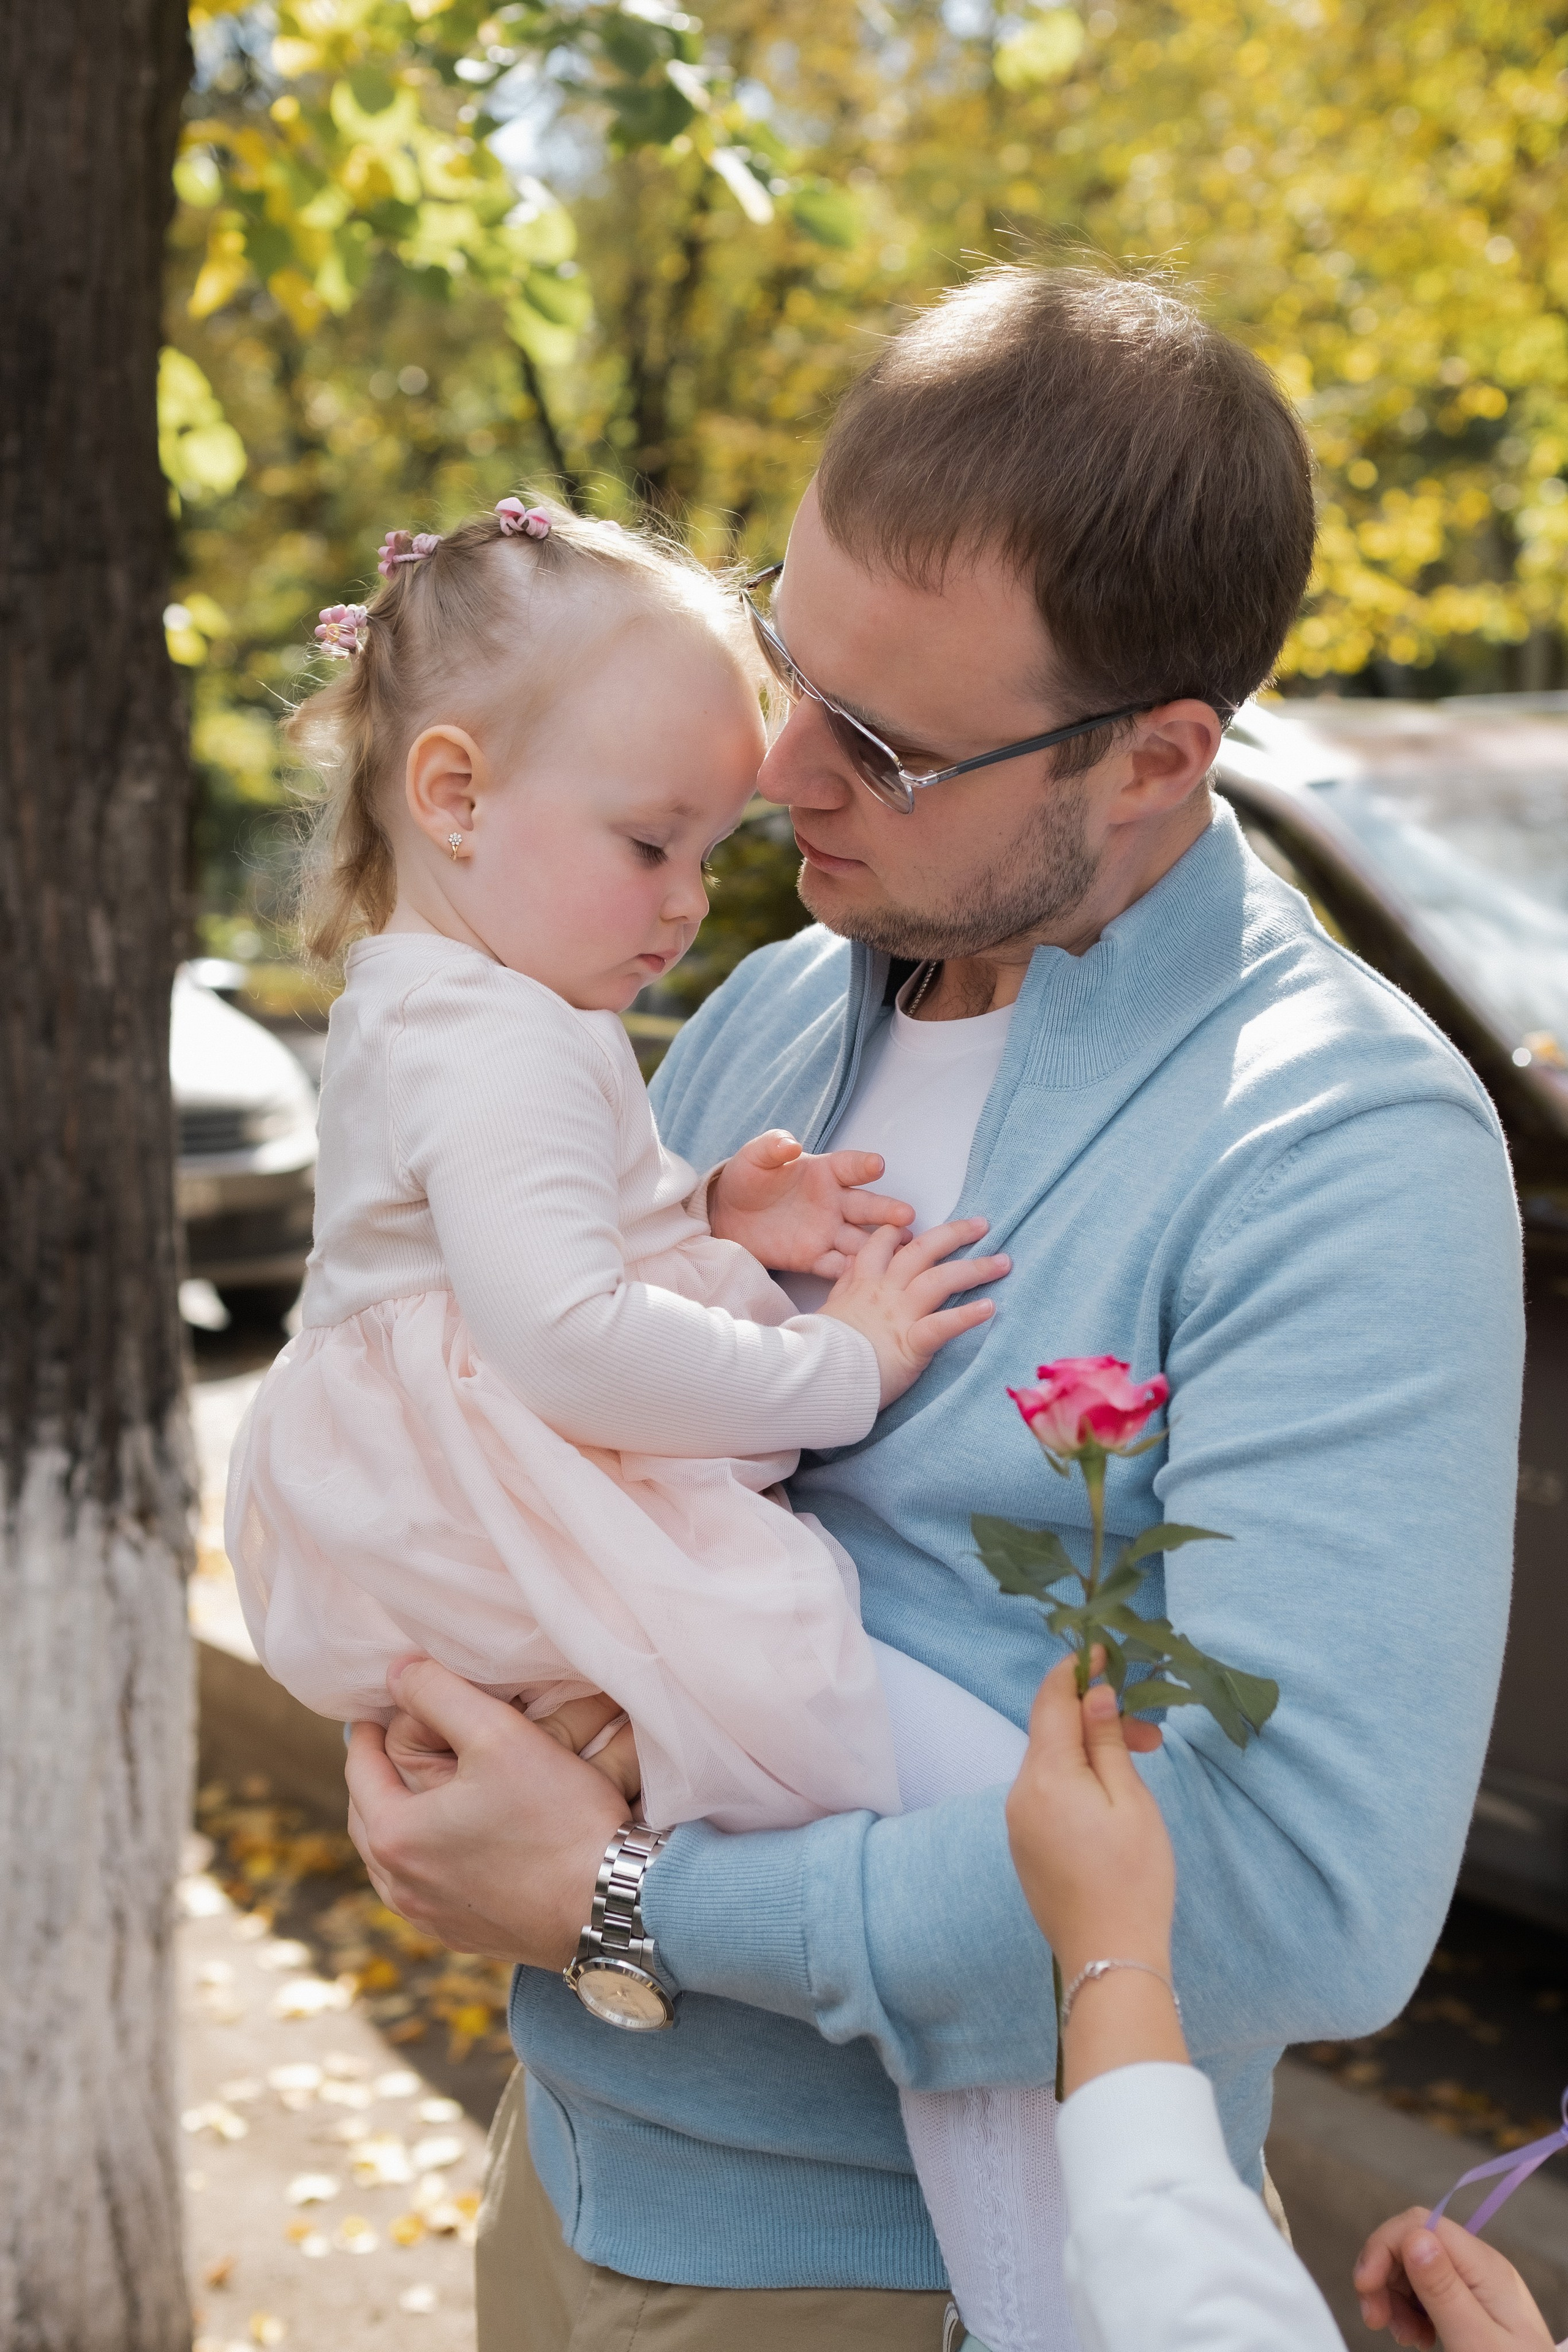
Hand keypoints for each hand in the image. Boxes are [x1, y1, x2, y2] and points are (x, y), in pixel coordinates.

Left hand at [345, 1656, 630, 1966]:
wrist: (614, 1901)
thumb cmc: (556, 1817)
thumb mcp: (497, 1733)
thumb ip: (438, 1692)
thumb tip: (397, 1673)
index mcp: (395, 1837)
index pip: (360, 1767)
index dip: (371, 1727)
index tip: (386, 1703)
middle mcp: (402, 1887)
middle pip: (370, 1815)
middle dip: (382, 1774)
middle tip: (402, 1739)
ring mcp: (433, 1919)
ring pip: (395, 1859)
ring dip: (404, 1818)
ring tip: (427, 1787)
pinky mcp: (466, 1936)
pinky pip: (428, 1888)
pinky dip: (430, 1856)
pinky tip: (457, 1838)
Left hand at [707, 1130, 914, 1276]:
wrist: (728, 1215)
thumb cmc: (748, 1178)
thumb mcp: (754, 1157)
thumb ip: (772, 1147)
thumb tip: (790, 1143)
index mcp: (824, 1172)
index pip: (850, 1167)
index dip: (864, 1166)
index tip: (877, 1166)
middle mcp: (834, 1202)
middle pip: (866, 1206)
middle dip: (887, 1210)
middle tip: (906, 1214)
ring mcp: (827, 1232)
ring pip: (859, 1239)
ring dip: (880, 1244)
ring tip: (902, 1247)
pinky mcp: (813, 1257)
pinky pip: (836, 1265)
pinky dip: (851, 1270)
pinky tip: (868, 1274)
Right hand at [817, 1217, 1009, 1405]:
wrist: (817, 1378)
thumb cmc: (821, 1352)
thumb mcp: (829, 1310)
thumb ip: (845, 1287)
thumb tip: (851, 1269)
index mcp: (862, 1284)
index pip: (882, 1245)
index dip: (901, 1231)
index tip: (917, 1225)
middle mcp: (884, 1292)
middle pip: (922, 1251)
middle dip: (954, 1233)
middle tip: (981, 1225)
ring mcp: (899, 1315)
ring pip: (940, 1279)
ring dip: (975, 1268)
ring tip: (1003, 1262)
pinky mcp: (911, 1343)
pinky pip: (943, 1325)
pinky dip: (968, 1315)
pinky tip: (990, 1307)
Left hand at [1006, 1650, 1170, 1973]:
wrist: (1109, 1958)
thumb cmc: (1132, 1879)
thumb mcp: (1130, 1801)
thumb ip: (1105, 1741)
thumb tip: (1093, 1693)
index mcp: (1045, 1776)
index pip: (1050, 1701)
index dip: (1076, 1671)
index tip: (1104, 1652)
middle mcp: (1020, 1794)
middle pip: (1051, 1731)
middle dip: (1095, 1718)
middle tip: (1150, 1736)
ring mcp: (1017, 1823)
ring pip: (1050, 1763)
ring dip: (1088, 1752)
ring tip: (1137, 1768)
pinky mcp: (1024, 1846)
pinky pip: (1045, 1793)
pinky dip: (1075, 1781)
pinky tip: (1109, 1798)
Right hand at [1354, 2210, 1555, 2350]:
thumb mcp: (1474, 2341)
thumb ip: (1444, 2290)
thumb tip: (1413, 2236)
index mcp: (1484, 2266)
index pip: (1419, 2223)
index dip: (1383, 2247)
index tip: (1364, 2288)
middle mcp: (1480, 2265)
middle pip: (1413, 2243)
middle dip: (1384, 2276)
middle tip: (1375, 2319)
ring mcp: (1477, 2283)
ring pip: (1415, 2267)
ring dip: (1395, 2297)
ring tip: (1405, 2337)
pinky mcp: (1472, 2302)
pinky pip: (1428, 2290)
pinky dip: (1411, 2310)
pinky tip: (1417, 2336)